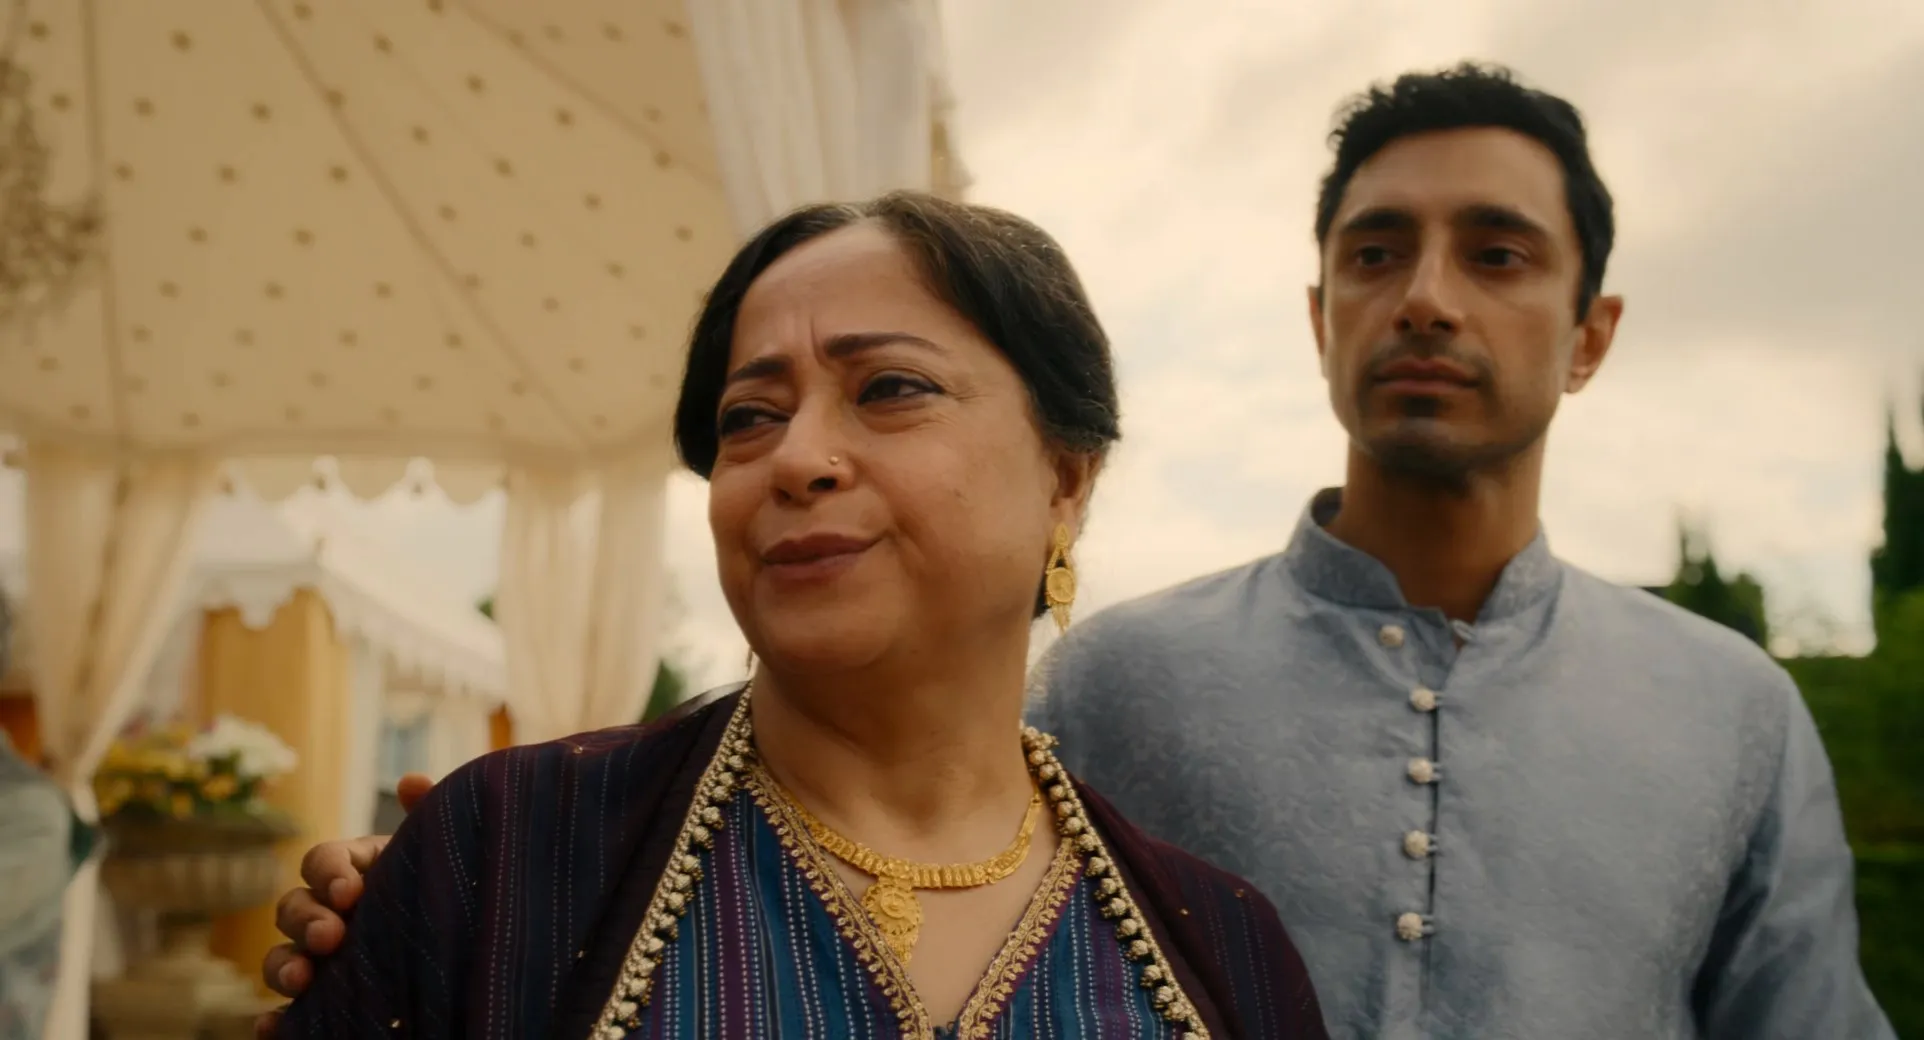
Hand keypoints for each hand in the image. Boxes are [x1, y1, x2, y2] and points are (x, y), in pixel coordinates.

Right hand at [254, 773, 432, 1036]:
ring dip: (284, 966)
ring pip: (281, 957)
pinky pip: (288, 1012)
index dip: (329, 873)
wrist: (472, 947)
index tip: (352, 891)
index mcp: (355, 870)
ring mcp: (320, 958)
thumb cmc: (451, 886)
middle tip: (330, 936)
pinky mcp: (322, 1000)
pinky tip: (275, 1027)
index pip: (322, 861)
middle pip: (293, 907)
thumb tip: (411, 781)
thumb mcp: (445, 852)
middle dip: (306, 920)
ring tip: (303, 980)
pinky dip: (274, 1019)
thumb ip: (430, 817)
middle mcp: (328, 912)